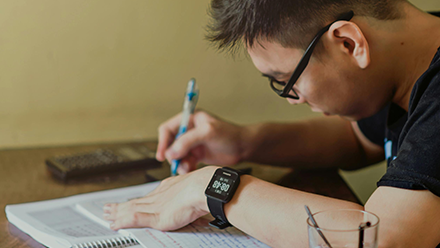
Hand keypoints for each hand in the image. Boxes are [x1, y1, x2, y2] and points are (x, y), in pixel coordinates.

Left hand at [103, 166, 217, 230]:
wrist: (205, 188)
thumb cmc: (206, 189)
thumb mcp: (195, 192)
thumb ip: (190, 198)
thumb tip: (194, 206)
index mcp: (169, 188)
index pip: (148, 196)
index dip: (137, 200)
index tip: (129, 202)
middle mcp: (160, 195)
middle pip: (136, 201)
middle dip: (122, 206)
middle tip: (109, 208)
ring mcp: (156, 205)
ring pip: (131, 209)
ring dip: (118, 213)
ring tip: (107, 214)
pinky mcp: (156, 216)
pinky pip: (134, 219)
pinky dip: (123, 222)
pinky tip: (115, 224)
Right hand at [156, 111, 246, 173]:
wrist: (244, 147)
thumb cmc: (230, 134)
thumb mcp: (207, 133)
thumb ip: (188, 141)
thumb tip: (171, 152)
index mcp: (190, 119)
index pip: (168, 129)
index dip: (162, 141)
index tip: (162, 155)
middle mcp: (189, 131)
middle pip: (170, 144)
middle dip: (172, 155)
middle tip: (177, 164)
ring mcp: (193, 144)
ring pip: (177, 155)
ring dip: (180, 163)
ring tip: (187, 168)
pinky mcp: (197, 155)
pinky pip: (185, 162)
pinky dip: (186, 167)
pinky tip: (191, 170)